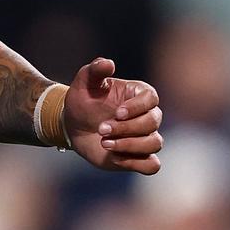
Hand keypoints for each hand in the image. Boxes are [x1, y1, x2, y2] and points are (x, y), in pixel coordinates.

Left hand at [63, 58, 162, 174]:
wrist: (74, 125)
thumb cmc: (83, 100)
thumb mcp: (84, 82)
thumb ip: (95, 70)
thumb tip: (108, 63)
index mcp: (138, 94)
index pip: (151, 99)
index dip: (137, 107)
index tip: (117, 112)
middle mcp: (146, 115)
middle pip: (152, 123)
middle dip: (127, 128)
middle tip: (101, 128)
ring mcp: (145, 137)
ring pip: (155, 143)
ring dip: (129, 145)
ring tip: (104, 142)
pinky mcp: (139, 157)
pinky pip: (152, 165)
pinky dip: (135, 163)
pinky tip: (114, 157)